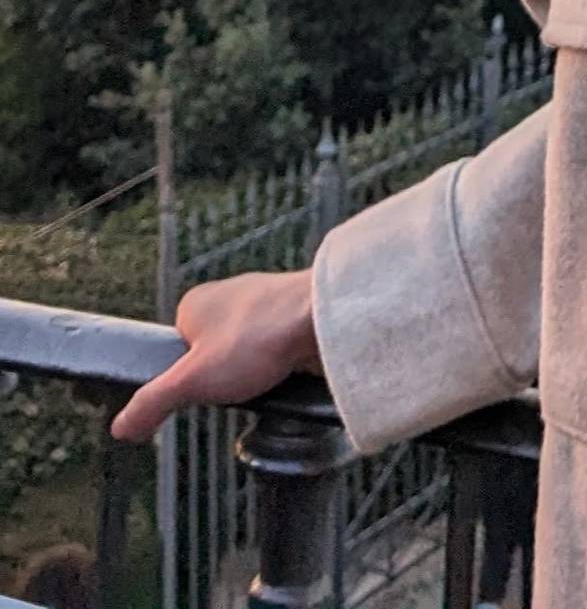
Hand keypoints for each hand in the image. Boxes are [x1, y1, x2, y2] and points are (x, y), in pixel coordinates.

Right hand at [110, 268, 322, 442]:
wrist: (328, 319)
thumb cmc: (260, 337)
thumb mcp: (191, 381)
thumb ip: (152, 403)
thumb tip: (121, 427)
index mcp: (196, 302)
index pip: (174, 350)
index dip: (183, 378)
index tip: (197, 392)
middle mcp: (230, 297)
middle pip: (213, 356)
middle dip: (224, 378)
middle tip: (237, 387)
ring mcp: (267, 306)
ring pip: (250, 356)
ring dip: (257, 374)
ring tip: (266, 381)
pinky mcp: (295, 318)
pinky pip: (279, 353)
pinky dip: (281, 368)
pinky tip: (286, 375)